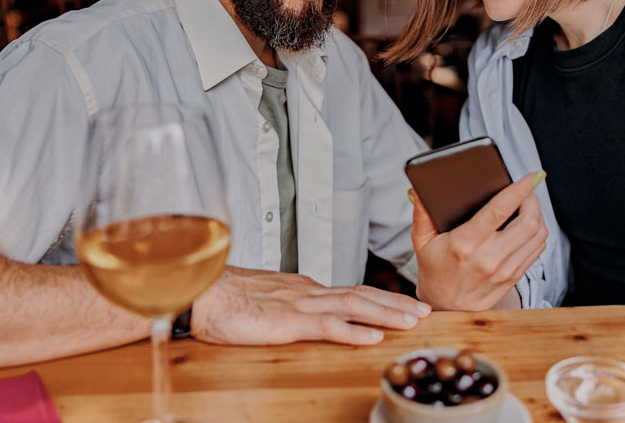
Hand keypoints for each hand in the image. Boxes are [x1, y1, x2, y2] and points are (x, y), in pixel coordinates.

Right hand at [189, 266, 429, 345]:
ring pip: (353, 306)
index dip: (381, 298)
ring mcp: (299, 305)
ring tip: (412, 321)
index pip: (351, 291)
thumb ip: (289, 308)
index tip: (405, 305)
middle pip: (361, 294)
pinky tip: (373, 336)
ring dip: (386, 313)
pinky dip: (353, 330)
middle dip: (395, 302)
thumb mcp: (266, 303)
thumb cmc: (225, 300)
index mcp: (303, 289)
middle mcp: (307, 293)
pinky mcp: (287, 322)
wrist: (200, 293)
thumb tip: (307, 316)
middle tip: (424, 310)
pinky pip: (326, 326)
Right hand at [411, 172, 546, 310]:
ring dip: (538, 215)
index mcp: (465, 244)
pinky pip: (536, 249)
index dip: (518, 191)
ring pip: (537, 235)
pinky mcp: (513, 277)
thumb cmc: (434, 269)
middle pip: (528, 221)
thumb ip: (421, 214)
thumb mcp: (422, 241)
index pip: (499, 211)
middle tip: (527, 189)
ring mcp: (504, 269)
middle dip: (532, 199)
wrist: (446, 307)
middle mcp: (489, 257)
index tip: (530, 177)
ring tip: (529, 204)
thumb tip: (416, 190)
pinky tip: (529, 223)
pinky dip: (538, 232)